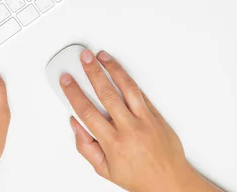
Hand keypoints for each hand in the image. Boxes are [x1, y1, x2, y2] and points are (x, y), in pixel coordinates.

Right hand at [61, 50, 220, 191]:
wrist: (170, 182)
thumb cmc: (138, 177)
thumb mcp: (104, 169)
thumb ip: (86, 146)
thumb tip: (76, 124)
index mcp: (113, 143)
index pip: (87, 112)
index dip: (74, 93)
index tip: (67, 81)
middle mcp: (129, 129)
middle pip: (106, 94)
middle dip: (93, 72)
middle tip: (84, 58)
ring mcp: (145, 120)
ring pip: (127, 88)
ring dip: (113, 69)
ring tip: (102, 57)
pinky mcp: (156, 116)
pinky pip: (141, 94)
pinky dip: (129, 80)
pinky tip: (120, 71)